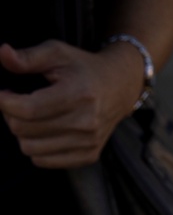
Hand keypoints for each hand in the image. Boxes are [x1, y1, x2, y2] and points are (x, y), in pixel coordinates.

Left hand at [0, 40, 140, 168]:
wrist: (120, 87)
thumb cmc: (84, 69)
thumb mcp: (57, 53)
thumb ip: (28, 57)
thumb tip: (3, 55)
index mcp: (78, 94)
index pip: (27, 109)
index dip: (3, 102)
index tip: (1, 93)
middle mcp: (86, 122)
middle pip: (24, 130)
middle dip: (10, 115)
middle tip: (16, 102)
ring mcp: (89, 142)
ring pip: (31, 149)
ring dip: (22, 133)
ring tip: (29, 118)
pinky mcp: (89, 155)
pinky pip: (44, 161)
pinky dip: (36, 148)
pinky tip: (42, 132)